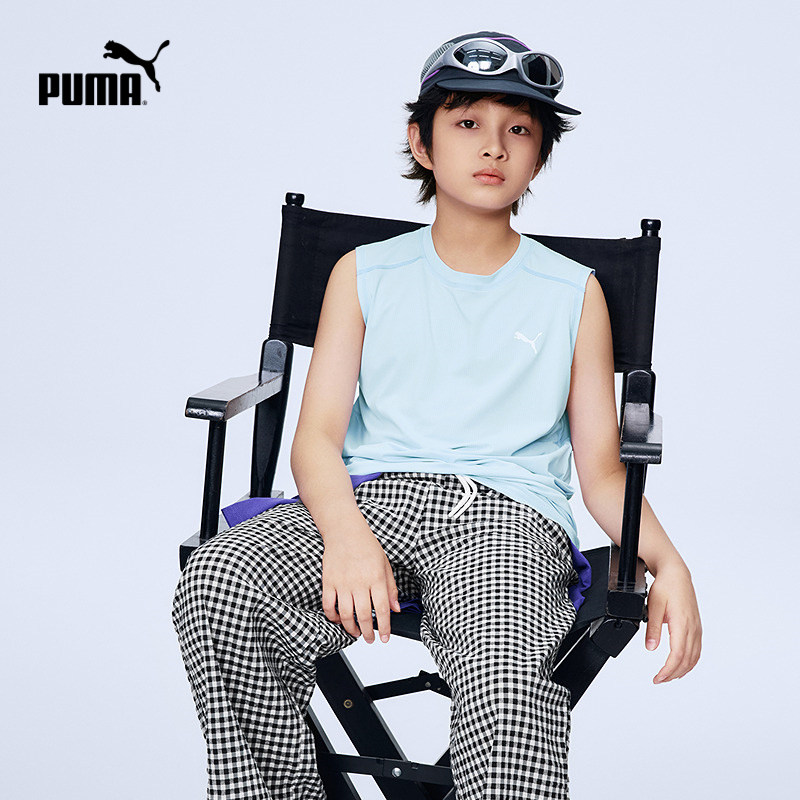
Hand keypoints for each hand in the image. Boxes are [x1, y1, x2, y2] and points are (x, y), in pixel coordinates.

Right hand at [321, 525, 401, 643]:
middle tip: (370, 639)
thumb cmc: (366, 545)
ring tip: (356, 633)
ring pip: (346, 615)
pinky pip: (329, 605)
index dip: (385, 628)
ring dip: (351, 628)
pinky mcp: (328, 582)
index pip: (382, 609)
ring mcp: (342, 583)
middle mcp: (359, 582)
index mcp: (376, 578)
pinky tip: (339, 620)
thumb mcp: (385, 564)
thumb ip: (391, 587)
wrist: (345, 530)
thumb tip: (396, 608)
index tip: (386, 637)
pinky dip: (333, 617)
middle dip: (368, 633)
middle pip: (364, 616)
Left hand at [645, 562, 701, 683]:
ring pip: (694, 657)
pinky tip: (681, 665)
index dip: (668, 670)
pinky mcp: (696, 627)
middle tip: (659, 680)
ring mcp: (696, 628)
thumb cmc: (666, 586)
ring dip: (682, 669)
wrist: (677, 574)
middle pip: (687, 659)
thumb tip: (650, 647)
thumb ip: (652, 628)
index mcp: (682, 623)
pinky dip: (689, 661)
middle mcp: (692, 628)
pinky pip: (696, 649)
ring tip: (668, 676)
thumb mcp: (653, 605)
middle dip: (673, 673)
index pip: (677, 655)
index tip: (657, 678)